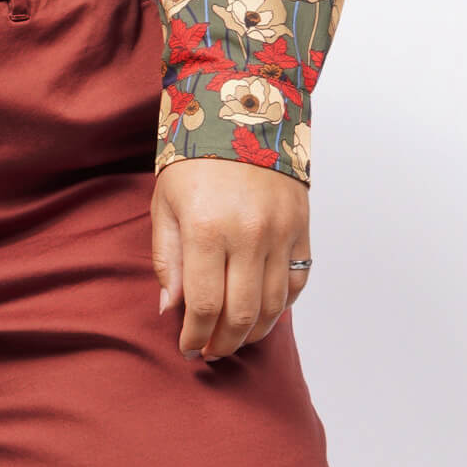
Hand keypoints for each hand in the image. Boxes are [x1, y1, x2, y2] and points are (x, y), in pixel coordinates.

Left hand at [150, 158, 309, 361]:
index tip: (187, 349)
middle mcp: (248, 235)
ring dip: (254, 332)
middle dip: (224, 342)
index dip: (195, 336)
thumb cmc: (195, 161)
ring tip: (236, 339)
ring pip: (273, 305)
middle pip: (241, 314)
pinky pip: (297, 282)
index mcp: (207, 231)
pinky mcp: (302, 229)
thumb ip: (168, 260)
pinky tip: (264, 312)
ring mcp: (281, 233)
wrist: (242, 114)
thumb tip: (171, 308)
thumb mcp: (165, 206)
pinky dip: (282, 305)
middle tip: (211, 352)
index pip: (203, 305)